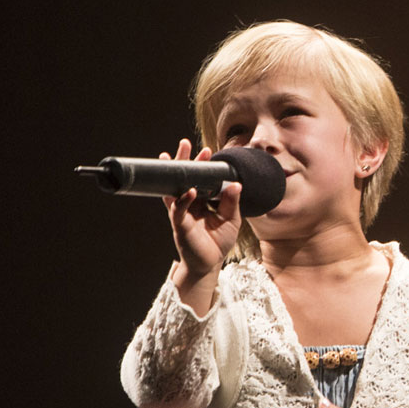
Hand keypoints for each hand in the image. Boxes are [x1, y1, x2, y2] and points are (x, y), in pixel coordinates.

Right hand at [161, 139, 241, 277]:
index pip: (200, 178)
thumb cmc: (218, 241)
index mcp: (202, 200)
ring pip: (175, 189)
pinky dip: (183, 200)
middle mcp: (190, 203)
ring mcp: (182, 213)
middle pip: (184, 178)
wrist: (210, 263)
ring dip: (175, 174)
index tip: (207, 150)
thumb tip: (236, 183)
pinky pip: (179, 210)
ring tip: (171, 158)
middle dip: (183, 160)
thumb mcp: (231, 219)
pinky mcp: (180, 225)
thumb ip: (232, 202)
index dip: (202, 164)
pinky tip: (190, 191)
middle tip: (184, 143)